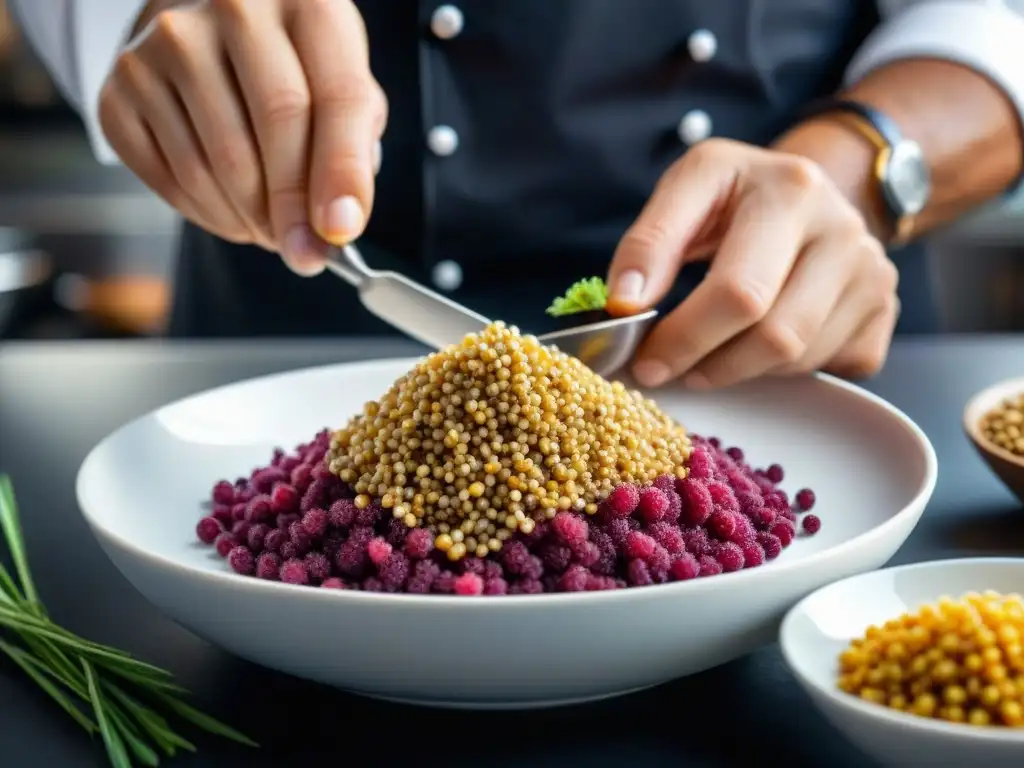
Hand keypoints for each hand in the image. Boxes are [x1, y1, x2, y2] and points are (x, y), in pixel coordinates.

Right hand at [99, 0, 387, 274]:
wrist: (210, 23)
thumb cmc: (291, 61)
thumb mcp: (338, 79)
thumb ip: (352, 143)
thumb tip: (336, 222)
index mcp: (307, 1)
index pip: (336, 97)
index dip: (341, 173)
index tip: (340, 232)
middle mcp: (233, 8)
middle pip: (275, 127)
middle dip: (294, 209)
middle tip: (307, 254)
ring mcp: (167, 43)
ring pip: (218, 162)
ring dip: (252, 219)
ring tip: (273, 232)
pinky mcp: (122, 83)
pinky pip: (171, 177)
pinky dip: (209, 215)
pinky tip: (233, 215)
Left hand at [607, 138, 899, 388]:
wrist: (809, 190)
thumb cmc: (737, 195)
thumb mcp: (689, 189)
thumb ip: (650, 242)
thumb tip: (624, 304)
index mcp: (790, 189)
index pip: (736, 290)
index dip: (683, 336)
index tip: (641, 359)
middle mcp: (843, 229)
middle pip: (774, 334)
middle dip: (705, 362)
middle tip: (664, 368)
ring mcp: (873, 274)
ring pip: (797, 359)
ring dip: (738, 369)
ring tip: (707, 348)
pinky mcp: (884, 313)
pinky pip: (827, 371)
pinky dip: (781, 372)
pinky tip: (756, 344)